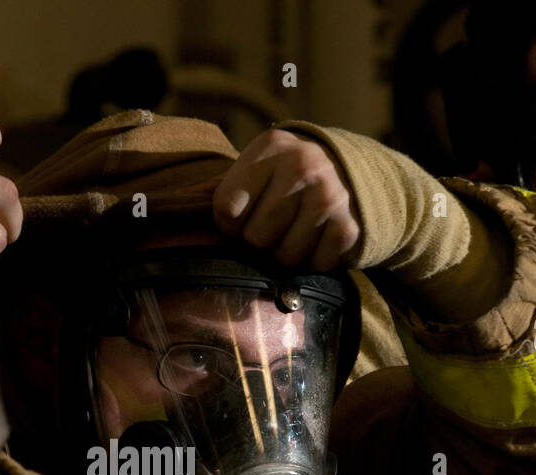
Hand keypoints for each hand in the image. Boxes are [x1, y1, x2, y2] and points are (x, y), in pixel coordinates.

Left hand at [213, 128, 359, 270]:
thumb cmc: (285, 178)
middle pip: (255, 237)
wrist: (347, 172)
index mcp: (270, 147)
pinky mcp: (348, 227)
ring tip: (297, 229)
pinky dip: (312, 261)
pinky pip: (313, 266)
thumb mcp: (256, 167)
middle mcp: (303, 166)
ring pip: (283, 257)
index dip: (230, 223)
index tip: (244, 214)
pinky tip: (317, 237)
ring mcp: (329, 197)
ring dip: (285, 253)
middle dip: (259, 239)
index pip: (226, 208)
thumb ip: (227, 191)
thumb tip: (187, 225)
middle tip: (275, 223)